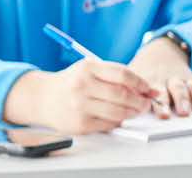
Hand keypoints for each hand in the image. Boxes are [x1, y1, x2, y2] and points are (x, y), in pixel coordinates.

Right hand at [2, 59, 157, 133]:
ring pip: (118, 112)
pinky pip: (109, 124)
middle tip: (146, 103)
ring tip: (137, 111)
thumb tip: (146, 89)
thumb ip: (116, 75)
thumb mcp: (90, 69)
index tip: (148, 89)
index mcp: (87, 68)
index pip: (123, 75)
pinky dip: (118, 121)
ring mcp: (80, 106)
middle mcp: (82, 86)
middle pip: (122, 95)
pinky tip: (119, 117)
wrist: (43, 98)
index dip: (141, 83)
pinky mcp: (80, 124)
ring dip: (133, 113)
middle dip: (140, 101)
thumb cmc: (73, 82)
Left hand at [128, 36, 191, 118]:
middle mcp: (159, 79)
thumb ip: (125, 90)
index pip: (139, 91)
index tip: (140, 111)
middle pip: (160, 91)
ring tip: (183, 112)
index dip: (139, 101)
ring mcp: (175, 78)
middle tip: (163, 116)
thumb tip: (115, 111)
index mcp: (141, 80)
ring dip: (181, 100)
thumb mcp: (131, 76)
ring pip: (178, 88)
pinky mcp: (189, 78)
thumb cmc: (144, 72)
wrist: (162, 52)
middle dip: (162, 104)